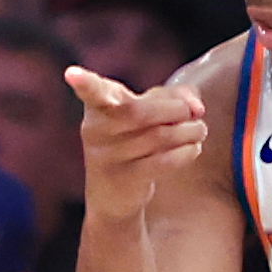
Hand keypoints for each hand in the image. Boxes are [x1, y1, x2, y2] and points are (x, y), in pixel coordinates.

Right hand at [64, 66, 206, 222]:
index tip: (71, 74)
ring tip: (200, 130)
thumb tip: (196, 107)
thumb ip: (174, 97)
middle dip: (174, 109)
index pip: (92, 92)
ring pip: (158, 136)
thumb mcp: (147, 111)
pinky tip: (193, 148)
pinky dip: (186, 152)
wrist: (111, 197)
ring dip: (188, 131)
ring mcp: (107, 158)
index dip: (84, 83)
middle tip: (195, 112)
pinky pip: (163, 162)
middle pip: (138, 112)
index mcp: (98, 106)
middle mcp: (96, 130)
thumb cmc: (133, 141)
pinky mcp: (125, 180)